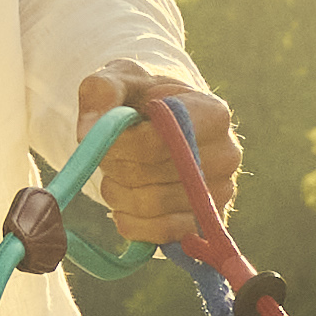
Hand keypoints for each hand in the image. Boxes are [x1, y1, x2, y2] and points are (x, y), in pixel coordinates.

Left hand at [77, 71, 242, 255]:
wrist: (160, 127)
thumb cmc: (141, 100)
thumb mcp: (120, 80)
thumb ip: (102, 92)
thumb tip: (88, 132)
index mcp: (213, 113)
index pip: (161, 138)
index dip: (121, 143)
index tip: (101, 134)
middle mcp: (227, 155)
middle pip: (153, 174)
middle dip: (116, 166)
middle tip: (109, 154)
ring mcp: (220, 193)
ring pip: (153, 206)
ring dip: (118, 194)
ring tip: (117, 175)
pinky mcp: (205, 225)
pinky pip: (160, 235)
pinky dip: (130, 223)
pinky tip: (124, 204)